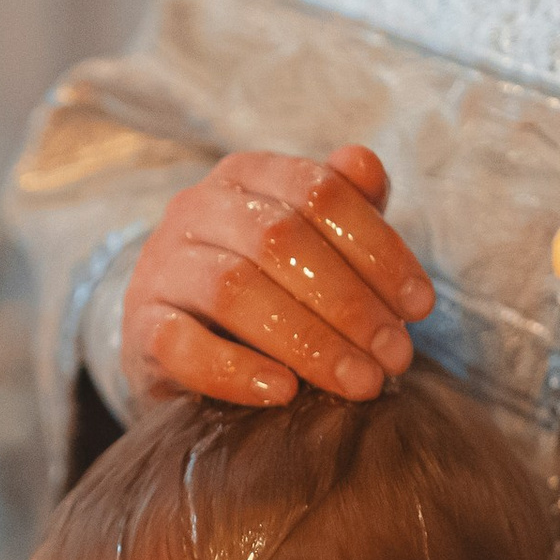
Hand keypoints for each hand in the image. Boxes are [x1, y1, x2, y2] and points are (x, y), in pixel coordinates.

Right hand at [122, 145, 434, 407]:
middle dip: (349, 304)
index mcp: (246, 175)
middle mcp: (195, 209)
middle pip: (280, 241)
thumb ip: (346, 204)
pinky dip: (236, 371)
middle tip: (395, 358)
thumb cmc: (267, 286)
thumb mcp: (313, 242)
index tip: (420, 307)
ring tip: (358, 382)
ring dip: (308, 341)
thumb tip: (366, 166)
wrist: (182, 344)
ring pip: (233, 291)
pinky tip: (284, 393)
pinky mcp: (139, 328)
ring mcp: (160, 267)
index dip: (379, 249)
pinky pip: (182, 345)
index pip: (319, 193)